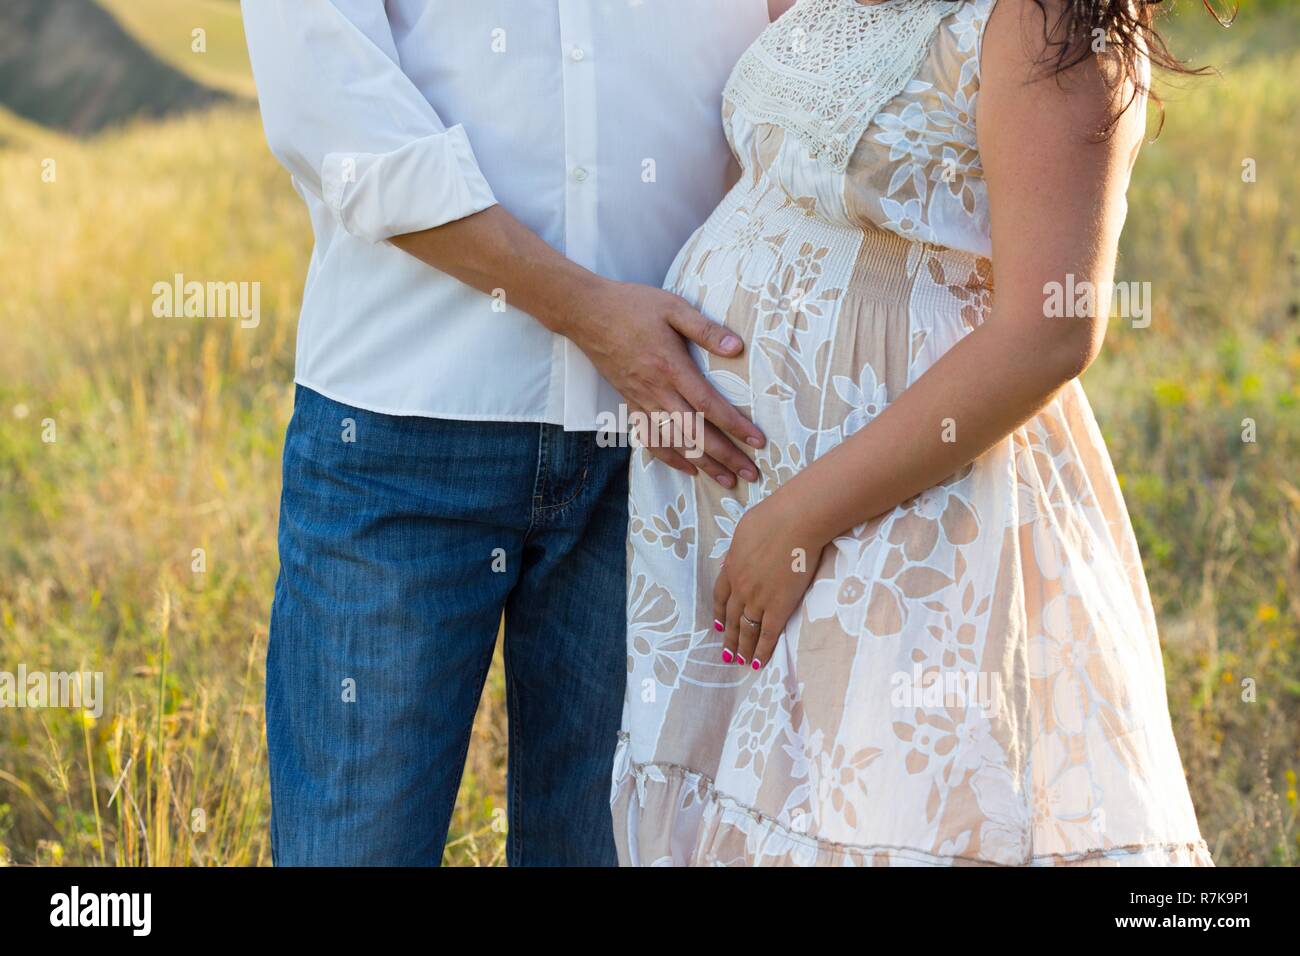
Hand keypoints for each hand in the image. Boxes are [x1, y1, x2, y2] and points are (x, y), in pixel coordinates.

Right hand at [563, 277, 765, 486]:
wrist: (586, 313)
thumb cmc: (632, 305)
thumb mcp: (673, 307)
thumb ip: (705, 329)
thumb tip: (736, 348)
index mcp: (671, 367)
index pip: (709, 405)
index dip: (735, 425)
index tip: (758, 441)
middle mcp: (656, 391)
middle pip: (695, 433)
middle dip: (725, 456)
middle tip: (751, 474)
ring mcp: (641, 400)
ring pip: (674, 442)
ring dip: (702, 464)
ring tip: (726, 481)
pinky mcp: (630, 402)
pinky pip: (649, 438)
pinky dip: (669, 458)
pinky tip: (688, 469)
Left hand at [713, 489, 829, 669]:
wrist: (795, 522)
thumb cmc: (773, 518)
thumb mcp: (744, 531)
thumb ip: (739, 549)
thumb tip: (738, 556)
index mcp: (731, 568)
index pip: (721, 597)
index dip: (720, 613)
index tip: (719, 625)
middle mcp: (740, 587)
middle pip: (732, 618)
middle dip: (729, 637)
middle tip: (727, 653)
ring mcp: (758, 599)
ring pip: (746, 630)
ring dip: (742, 648)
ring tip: (739, 661)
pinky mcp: (779, 607)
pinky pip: (767, 634)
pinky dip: (762, 651)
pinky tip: (758, 663)